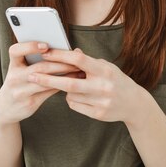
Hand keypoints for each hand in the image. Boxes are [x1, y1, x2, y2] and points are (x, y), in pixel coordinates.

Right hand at [0, 42, 82, 125]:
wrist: (6, 107)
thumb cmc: (18, 83)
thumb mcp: (19, 70)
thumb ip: (33, 60)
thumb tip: (60, 49)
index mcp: (13, 65)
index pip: (15, 51)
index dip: (30, 47)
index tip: (45, 45)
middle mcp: (14, 78)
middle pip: (39, 68)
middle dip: (60, 62)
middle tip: (75, 58)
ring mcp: (21, 92)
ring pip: (46, 81)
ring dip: (64, 74)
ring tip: (78, 69)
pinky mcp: (30, 103)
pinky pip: (49, 92)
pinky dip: (62, 85)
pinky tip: (72, 81)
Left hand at [28, 48, 143, 123]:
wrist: (134, 104)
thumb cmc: (116, 80)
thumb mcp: (106, 66)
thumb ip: (88, 60)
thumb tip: (70, 51)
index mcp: (104, 70)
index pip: (78, 60)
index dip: (59, 56)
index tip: (44, 53)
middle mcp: (103, 86)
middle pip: (69, 83)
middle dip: (48, 79)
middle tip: (31, 76)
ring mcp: (101, 102)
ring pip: (70, 95)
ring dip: (63, 89)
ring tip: (66, 84)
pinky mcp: (98, 114)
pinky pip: (75, 105)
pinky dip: (71, 99)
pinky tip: (77, 95)